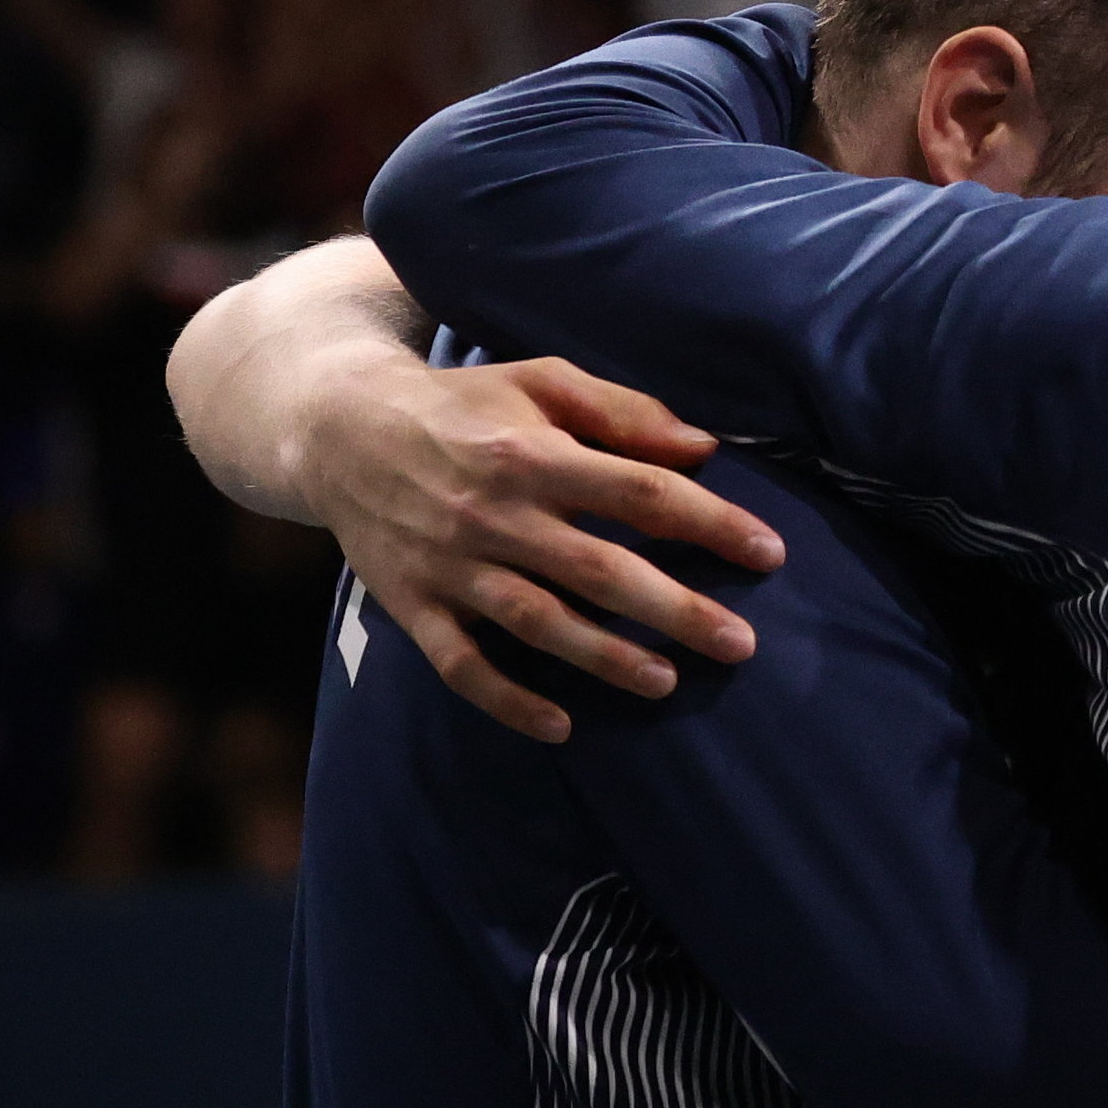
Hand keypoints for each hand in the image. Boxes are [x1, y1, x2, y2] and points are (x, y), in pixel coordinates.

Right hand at [298, 356, 787, 741]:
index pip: (640, 492)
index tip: (769, 554)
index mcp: (535, 453)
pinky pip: (462, 664)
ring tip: (666, 681)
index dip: (710, 522)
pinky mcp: (413, 605)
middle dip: (676, 609)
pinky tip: (560, 727)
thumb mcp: (541, 380)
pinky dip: (508, 699)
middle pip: (600, 569)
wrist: (338, 428)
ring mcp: (451, 565)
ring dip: (604, 658)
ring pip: (537, 622)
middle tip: (740, 644)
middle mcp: (495, 513)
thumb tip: (703, 449)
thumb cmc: (462, 404)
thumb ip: (622, 411)